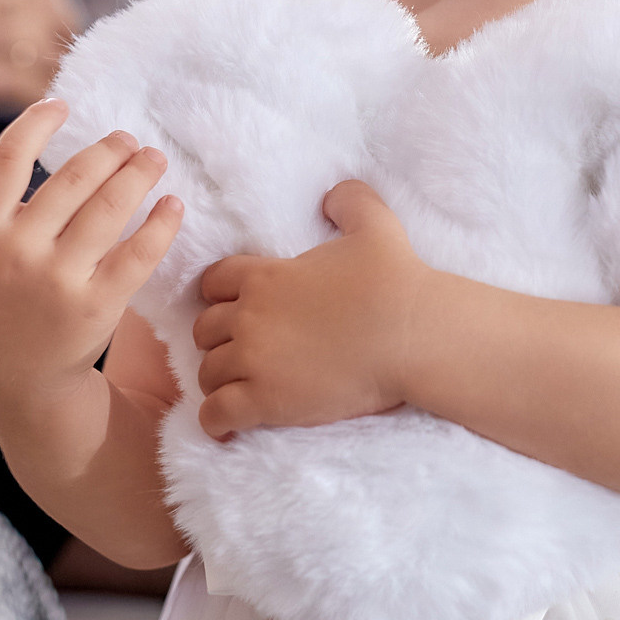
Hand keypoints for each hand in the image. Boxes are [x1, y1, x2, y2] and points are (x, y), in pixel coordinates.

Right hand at [0, 98, 181, 421]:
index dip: (33, 124)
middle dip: (107, 150)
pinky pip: (139, 253)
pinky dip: (162, 224)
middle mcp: (19, 254)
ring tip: (153, 158)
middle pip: (72, 179)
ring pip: (110, 208)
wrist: (21, 391)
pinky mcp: (100, 306)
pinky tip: (174, 204)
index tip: (59, 105)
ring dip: (139, 173)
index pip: (5, 162)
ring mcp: (61, 281)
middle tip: (127, 139)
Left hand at [192, 180, 426, 436]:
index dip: (221, 297)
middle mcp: (250, 317)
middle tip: (242, 353)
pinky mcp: (265, 401)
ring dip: (221, 381)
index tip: (236, 310)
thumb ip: (349, 201)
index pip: (213, 283)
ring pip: (207, 373)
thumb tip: (333, 193)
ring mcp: (254, 360)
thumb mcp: (374, 225)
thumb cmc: (396, 281)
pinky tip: (229, 425)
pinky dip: (217, 421)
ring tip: (240, 390)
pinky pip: (217, 414)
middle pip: (204, 330)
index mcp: (265, 276)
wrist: (414, 334)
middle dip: (219, 341)